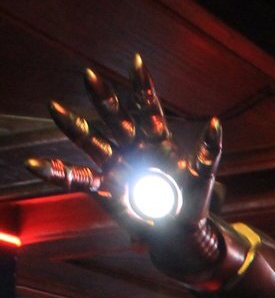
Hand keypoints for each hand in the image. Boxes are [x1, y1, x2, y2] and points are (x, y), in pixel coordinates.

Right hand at [27, 54, 221, 250]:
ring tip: (55, 109)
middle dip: (104, 99)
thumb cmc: (192, 203)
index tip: (136, 63)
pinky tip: (35, 165)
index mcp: (158, 143)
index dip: (143, 89)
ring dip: (75, 128)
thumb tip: (216, 123)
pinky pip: (77, 180)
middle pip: (117, 120)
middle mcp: (134, 149)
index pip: (150, 110)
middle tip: (89, 74)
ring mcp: (117, 167)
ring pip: (93, 143)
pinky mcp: (104, 189)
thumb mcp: (203, 179)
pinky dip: (57, 174)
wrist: (178, 234)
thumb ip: (208, 154)